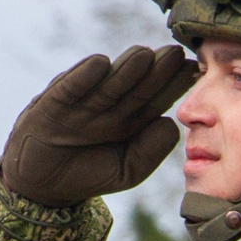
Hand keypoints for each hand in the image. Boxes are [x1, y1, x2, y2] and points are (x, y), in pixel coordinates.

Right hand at [0, 46, 191, 205]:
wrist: (45, 186)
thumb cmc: (90, 174)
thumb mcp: (129, 170)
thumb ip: (152, 151)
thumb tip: (171, 124)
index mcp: (133, 117)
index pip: (158, 97)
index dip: (175, 85)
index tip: (196, 72)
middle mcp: (111, 105)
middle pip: (137, 86)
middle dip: (156, 70)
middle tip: (174, 53)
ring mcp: (83, 102)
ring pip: (108, 84)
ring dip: (125, 69)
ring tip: (144, 55)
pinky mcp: (53, 103)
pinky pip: (70, 88)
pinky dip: (83, 77)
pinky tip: (99, 63)